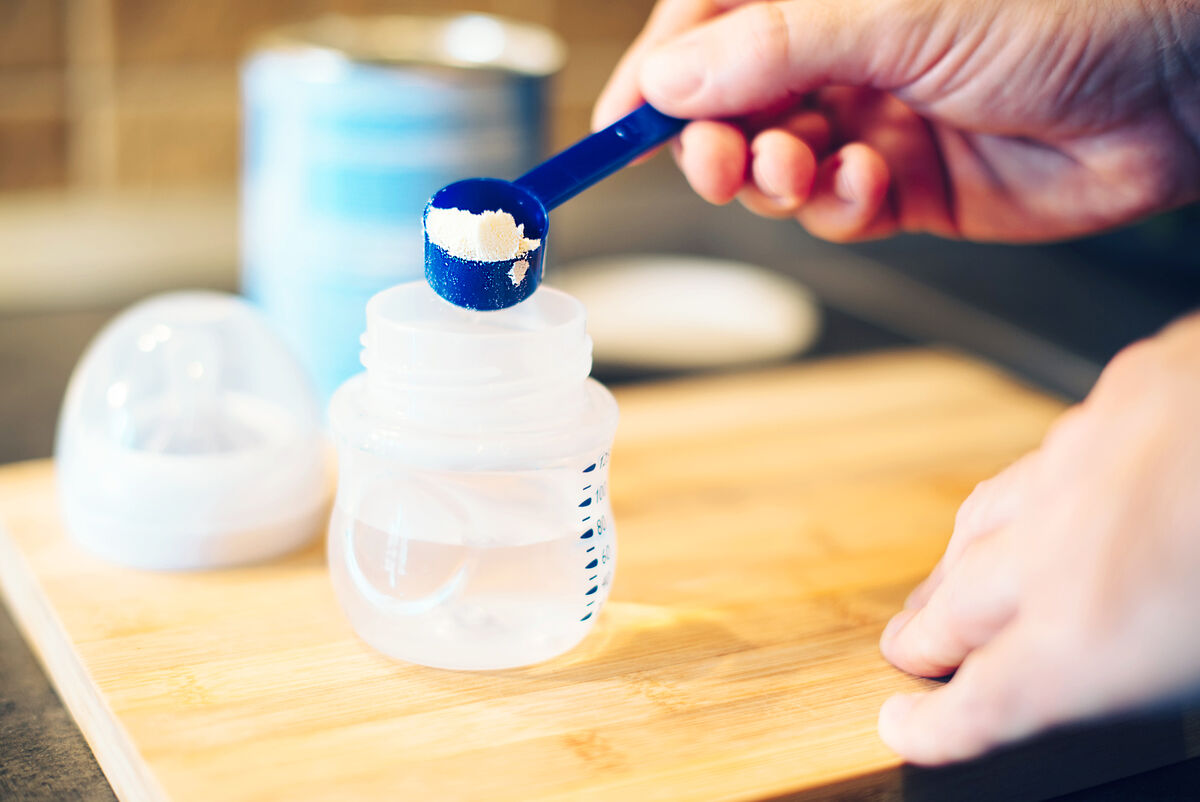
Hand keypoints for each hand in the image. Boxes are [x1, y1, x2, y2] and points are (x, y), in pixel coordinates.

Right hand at [594, 0, 1199, 241]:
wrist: (1180, 85)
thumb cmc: (1063, 5)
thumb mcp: (899, 12)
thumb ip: (775, 47)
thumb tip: (667, 77)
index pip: (712, 25)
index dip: (660, 73)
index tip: (620, 122)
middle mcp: (846, 50)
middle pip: (733, 103)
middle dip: (713, 138)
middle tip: (713, 161)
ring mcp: (874, 118)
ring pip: (777, 164)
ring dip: (774, 175)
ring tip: (795, 169)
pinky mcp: (909, 184)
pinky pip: (838, 206)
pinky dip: (838, 204)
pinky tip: (867, 185)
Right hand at [877, 312, 1199, 764]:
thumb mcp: (1198, 662)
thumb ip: (1135, 663)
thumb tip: (1118, 660)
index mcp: (1092, 634)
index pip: (981, 700)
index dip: (932, 724)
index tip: (905, 724)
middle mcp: (1065, 545)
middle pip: (958, 605)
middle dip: (927, 635)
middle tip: (909, 646)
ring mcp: (1085, 460)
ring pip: (989, 516)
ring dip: (965, 557)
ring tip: (954, 574)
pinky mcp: (1125, 392)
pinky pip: (1060, 449)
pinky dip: (1045, 486)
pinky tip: (1057, 489)